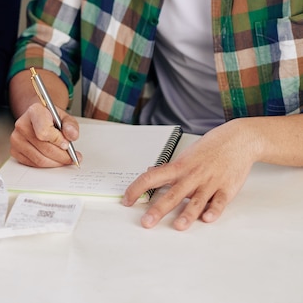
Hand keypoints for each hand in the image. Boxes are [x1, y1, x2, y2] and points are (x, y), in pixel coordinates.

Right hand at [10, 102, 80, 166]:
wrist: (36, 119)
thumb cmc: (50, 118)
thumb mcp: (64, 117)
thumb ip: (70, 125)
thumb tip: (72, 135)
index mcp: (34, 112)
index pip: (44, 132)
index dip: (58, 141)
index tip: (67, 144)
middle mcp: (22, 124)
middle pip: (44, 148)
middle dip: (62, 156)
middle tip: (71, 157)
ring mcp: (16, 139)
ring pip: (39, 159)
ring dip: (56, 163)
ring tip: (64, 159)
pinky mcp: (14, 150)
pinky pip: (33, 164)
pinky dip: (46, 165)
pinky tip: (53, 160)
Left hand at [122, 119, 255, 229]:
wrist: (239, 140)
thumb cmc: (211, 147)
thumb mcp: (186, 155)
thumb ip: (170, 168)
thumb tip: (151, 172)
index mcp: (179, 167)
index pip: (152, 177)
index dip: (137, 188)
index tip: (127, 200)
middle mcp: (192, 176)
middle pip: (173, 194)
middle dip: (158, 209)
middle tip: (146, 222)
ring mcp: (210, 183)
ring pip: (197, 201)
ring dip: (187, 214)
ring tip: (178, 226)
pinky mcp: (227, 189)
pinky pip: (219, 201)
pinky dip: (213, 210)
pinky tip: (207, 219)